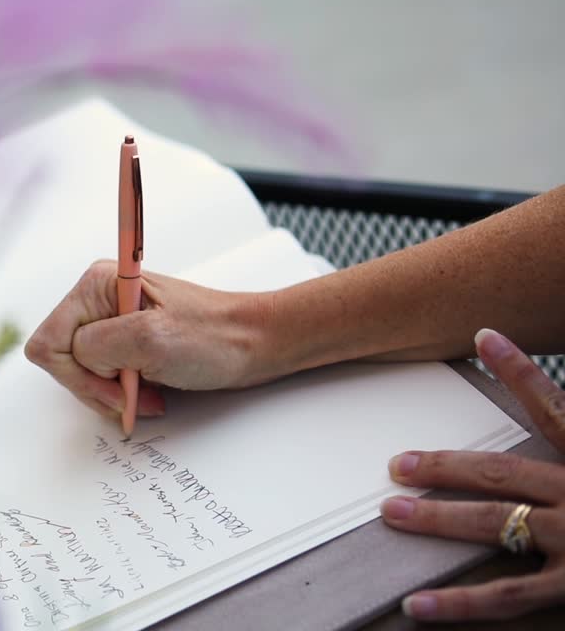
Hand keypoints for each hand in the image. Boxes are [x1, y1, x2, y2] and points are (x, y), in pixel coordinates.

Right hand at [23, 260, 272, 419]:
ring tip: (150, 390)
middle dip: (97, 387)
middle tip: (136, 390)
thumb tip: (71, 357)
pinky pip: (101, 378)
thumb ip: (96, 345)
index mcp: (96, 286)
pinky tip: (150, 390)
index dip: (77, 374)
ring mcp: (109, 321)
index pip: (48, 344)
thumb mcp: (150, 338)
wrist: (255, 343)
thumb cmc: (215, 337)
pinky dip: (123, 393)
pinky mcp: (124, 341)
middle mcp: (96, 300)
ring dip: (113, 394)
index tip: (116, 383)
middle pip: (62, 362)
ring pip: (80, 374)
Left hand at [382, 328, 564, 621]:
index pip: (556, 409)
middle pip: (503, 473)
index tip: (484, 335)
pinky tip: (416, 605)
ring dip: (436, 520)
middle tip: (399, 462)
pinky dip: (459, 603)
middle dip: (446, 465)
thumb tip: (556, 424)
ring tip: (390, 513)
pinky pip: (507, 598)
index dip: (520, 371)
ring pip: (493, 526)